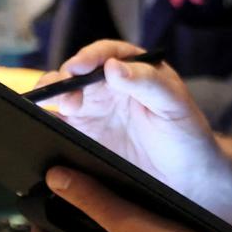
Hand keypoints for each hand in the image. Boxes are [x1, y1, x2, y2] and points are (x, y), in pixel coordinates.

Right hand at [37, 40, 224, 195]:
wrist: (188, 177)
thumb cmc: (187, 133)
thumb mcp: (174, 103)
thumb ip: (147, 82)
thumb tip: (114, 67)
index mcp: (134, 69)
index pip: (107, 54)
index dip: (91, 56)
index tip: (81, 67)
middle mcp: (110, 86)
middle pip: (78, 72)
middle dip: (66, 78)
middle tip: (67, 95)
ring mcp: (94, 111)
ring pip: (63, 94)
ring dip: (52, 95)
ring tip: (55, 106)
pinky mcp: (83, 136)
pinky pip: (59, 123)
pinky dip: (47, 120)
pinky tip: (44, 124)